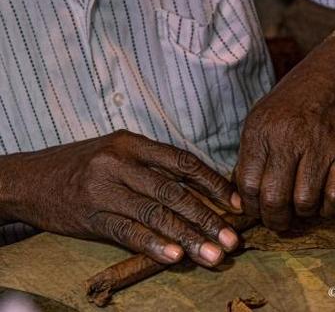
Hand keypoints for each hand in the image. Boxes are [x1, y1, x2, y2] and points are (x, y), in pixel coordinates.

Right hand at [0, 130, 241, 266]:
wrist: (32, 179)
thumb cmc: (85, 166)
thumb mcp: (119, 153)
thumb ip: (154, 166)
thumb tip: (198, 190)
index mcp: (133, 143)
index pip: (183, 162)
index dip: (214, 183)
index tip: (236, 204)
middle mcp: (121, 162)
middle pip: (174, 191)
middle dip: (207, 217)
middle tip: (231, 239)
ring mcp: (104, 188)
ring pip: (155, 213)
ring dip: (187, 237)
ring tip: (212, 255)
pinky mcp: (90, 215)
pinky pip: (126, 231)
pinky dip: (152, 244)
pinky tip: (173, 257)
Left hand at [235, 36, 334, 229]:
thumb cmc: (296, 99)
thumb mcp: (262, 117)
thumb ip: (251, 154)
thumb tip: (244, 195)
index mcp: (261, 129)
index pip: (246, 185)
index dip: (251, 207)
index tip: (257, 211)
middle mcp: (288, 138)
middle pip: (274, 199)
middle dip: (274, 220)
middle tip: (278, 220)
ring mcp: (320, 146)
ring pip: (305, 203)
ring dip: (302, 215)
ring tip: (301, 208)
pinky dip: (328, 210)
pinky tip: (322, 202)